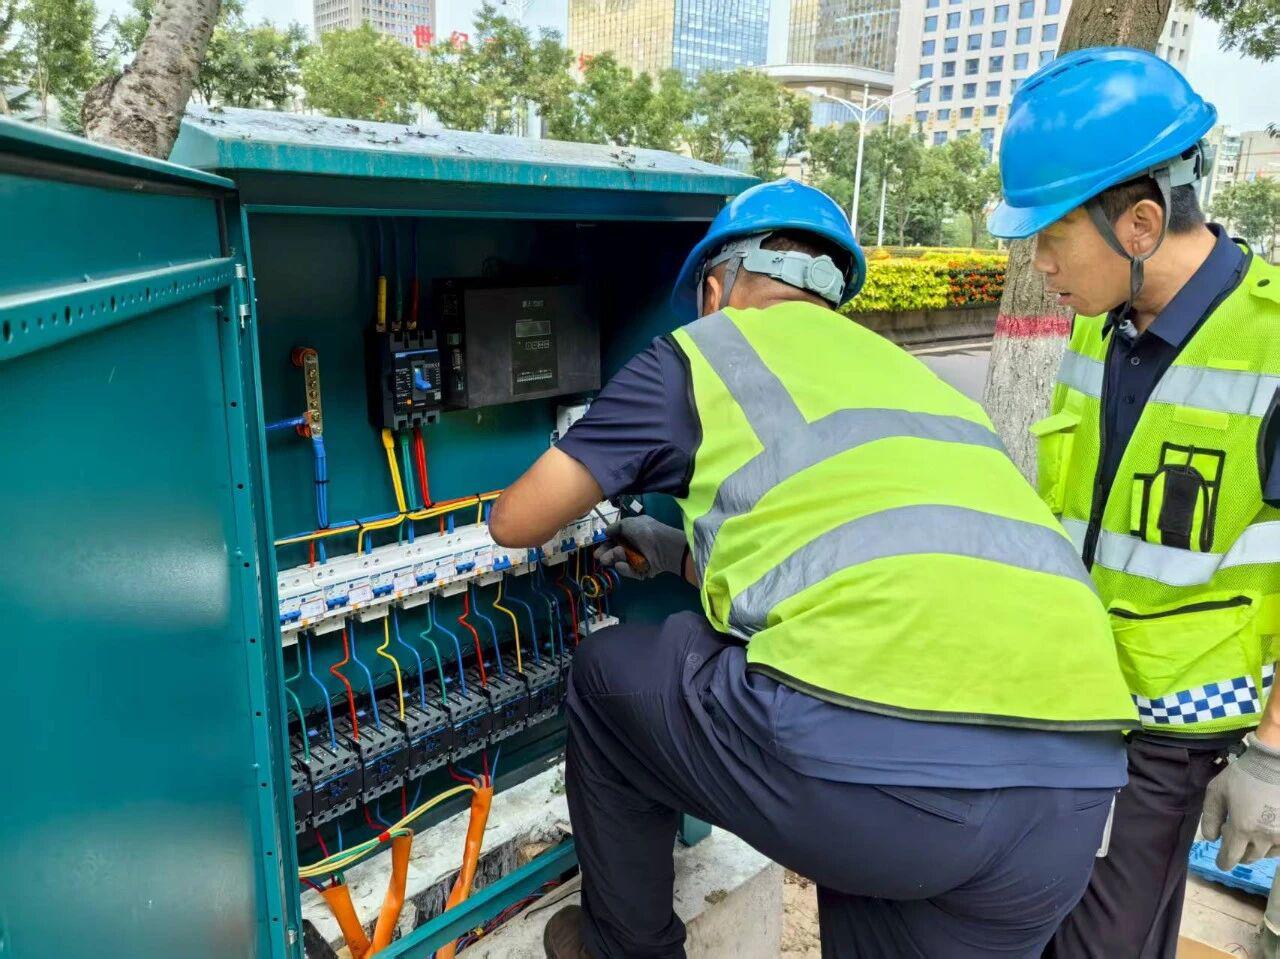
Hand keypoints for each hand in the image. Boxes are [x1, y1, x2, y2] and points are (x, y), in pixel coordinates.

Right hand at [593, 516, 687, 579]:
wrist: (662, 546)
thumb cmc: (645, 531)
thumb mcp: (628, 523)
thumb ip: (615, 527)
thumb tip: (606, 531)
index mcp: (631, 534)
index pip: (615, 541)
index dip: (605, 545)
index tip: (597, 549)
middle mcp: (633, 547)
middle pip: (615, 553)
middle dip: (606, 554)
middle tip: (599, 557)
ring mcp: (637, 560)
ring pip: (621, 562)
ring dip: (614, 558)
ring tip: (612, 557)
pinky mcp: (641, 571)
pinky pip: (630, 571)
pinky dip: (625, 568)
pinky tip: (620, 565)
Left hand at [1202, 733, 1279, 868]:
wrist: (1273, 764)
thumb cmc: (1242, 776)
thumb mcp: (1216, 791)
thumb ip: (1209, 816)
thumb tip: (1211, 839)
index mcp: (1242, 828)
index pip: (1231, 856)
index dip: (1224, 862)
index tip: (1221, 863)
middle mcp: (1264, 837)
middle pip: (1249, 857)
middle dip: (1238, 854)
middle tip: (1233, 844)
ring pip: (1266, 854)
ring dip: (1256, 850)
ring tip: (1249, 838)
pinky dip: (1272, 846)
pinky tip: (1265, 835)